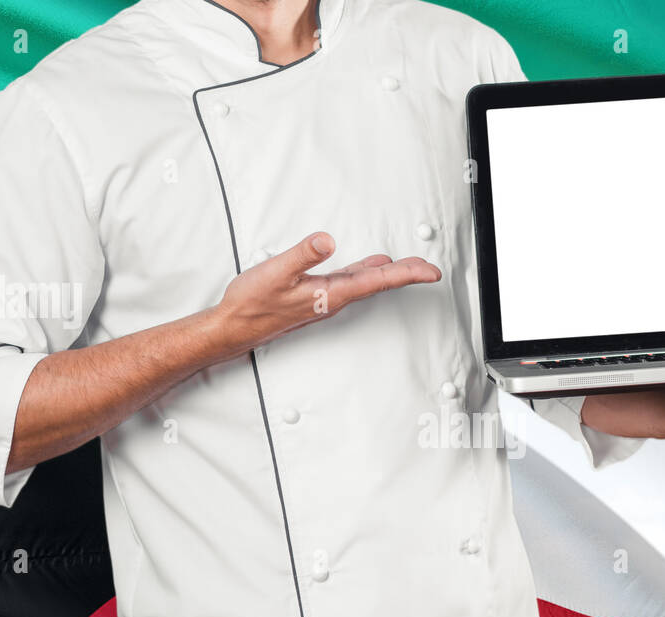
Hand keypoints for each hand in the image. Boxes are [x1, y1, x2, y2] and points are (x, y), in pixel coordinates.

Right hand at [214, 231, 440, 351]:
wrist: (234, 327)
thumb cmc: (252, 304)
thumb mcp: (276, 273)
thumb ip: (302, 255)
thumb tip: (327, 241)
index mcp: (331, 293)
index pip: (378, 281)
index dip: (408, 274)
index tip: (431, 272)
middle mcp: (333, 298)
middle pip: (378, 283)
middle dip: (406, 274)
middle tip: (429, 268)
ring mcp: (324, 298)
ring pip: (365, 283)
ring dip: (388, 274)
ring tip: (408, 265)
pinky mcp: (314, 295)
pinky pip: (349, 282)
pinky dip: (365, 272)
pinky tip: (369, 266)